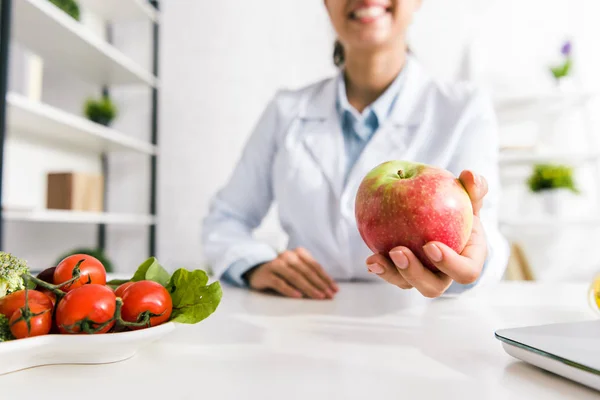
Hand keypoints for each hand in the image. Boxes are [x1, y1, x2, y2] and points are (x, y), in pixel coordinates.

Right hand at [246, 247, 338, 298]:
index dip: (325, 278)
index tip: (334, 289)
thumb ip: (310, 274)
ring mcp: (276, 264)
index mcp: (298, 253)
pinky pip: (280, 282)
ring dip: (309, 288)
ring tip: (318, 297)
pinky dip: (289, 290)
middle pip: (307, 271)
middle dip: (320, 284)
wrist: (257, 268)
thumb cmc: (282, 271)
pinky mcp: (267, 274)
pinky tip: (298, 296)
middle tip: (329, 296)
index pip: (315, 266)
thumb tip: (328, 287)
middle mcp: (288, 256)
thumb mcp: (297, 268)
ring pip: (295, 277)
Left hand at [365, 170, 487, 297]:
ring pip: (407, 283)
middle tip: (398, 252)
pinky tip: (369, 260)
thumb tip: (469, 174)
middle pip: (432, 286)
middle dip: (414, 273)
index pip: (464, 272)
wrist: (440, 217)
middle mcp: (445, 275)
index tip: (430, 245)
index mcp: (468, 262)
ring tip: (374, 259)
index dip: (450, 264)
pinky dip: (380, 267)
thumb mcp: (469, 197)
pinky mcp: (402, 273)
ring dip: (390, 273)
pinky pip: (391, 274)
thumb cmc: (460, 208)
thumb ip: (474, 187)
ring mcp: (422, 276)